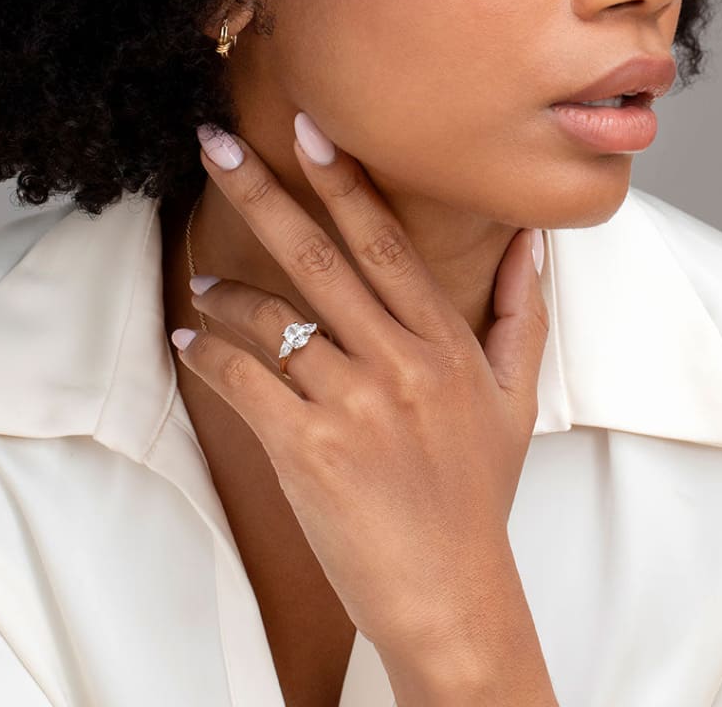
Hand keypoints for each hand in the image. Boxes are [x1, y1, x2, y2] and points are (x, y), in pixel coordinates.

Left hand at [171, 114, 549, 655]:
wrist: (451, 591)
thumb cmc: (478, 492)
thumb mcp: (517, 398)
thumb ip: (523, 313)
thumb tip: (531, 244)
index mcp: (446, 343)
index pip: (386, 243)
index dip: (344, 182)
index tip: (308, 130)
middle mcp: (400, 363)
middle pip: (318, 257)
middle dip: (262, 191)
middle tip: (216, 143)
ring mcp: (353, 405)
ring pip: (272, 319)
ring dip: (225, 294)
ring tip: (203, 284)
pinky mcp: (309, 449)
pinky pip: (243, 380)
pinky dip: (207, 354)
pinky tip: (190, 340)